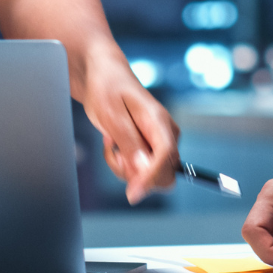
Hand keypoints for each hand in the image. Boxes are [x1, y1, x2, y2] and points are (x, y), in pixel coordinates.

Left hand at [79, 61, 177, 203]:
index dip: (151, 178)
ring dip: (125, 168)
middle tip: (115, 154)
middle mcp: (167, 134)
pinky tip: (114, 145)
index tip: (132, 194)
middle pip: (165, 174)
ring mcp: (161, 142)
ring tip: (111, 143)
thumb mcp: (111, 115)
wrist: (106, 78)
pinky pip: (141, 171)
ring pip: (150, 176)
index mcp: (159, 121)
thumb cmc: (108, 90)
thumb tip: (144, 171)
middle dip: (136, 175)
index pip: (166, 157)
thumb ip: (129, 142)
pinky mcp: (152, 148)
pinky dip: (124, 165)